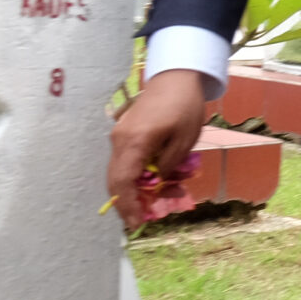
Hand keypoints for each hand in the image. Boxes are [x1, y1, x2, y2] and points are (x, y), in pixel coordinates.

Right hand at [108, 70, 208, 230]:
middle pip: (116, 180)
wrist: (176, 76)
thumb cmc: (184, 105)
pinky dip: (136, 175)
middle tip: (143, 219)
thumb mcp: (185, 140)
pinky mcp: (124, 133)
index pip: (123, 182)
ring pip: (120, 172)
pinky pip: (126, 161)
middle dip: (128, 203)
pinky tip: (154, 181)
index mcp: (135, 142)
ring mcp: (119, 135)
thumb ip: (167, 165)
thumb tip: (154, 183)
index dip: (128, 205)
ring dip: (135, 190)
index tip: (136, 223)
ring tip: (157, 199)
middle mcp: (120, 140)